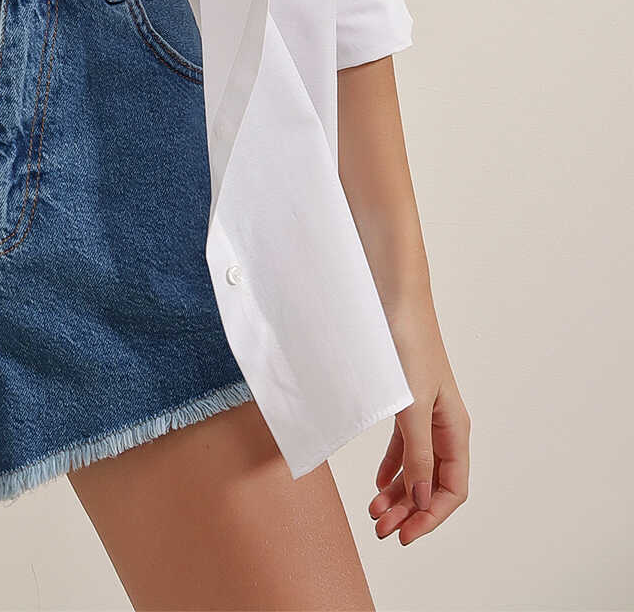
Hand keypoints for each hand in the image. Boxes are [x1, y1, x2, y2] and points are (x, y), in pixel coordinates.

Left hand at [369, 297, 469, 543]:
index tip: (404, 535)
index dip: (431, 517)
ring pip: (417, 467)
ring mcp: (423, 412)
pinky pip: (403, 445)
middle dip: (410, 511)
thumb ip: (418, 454)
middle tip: (380, 530)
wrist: (388, 293)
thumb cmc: (405, 342)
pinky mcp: (403, 400)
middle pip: (433, 483)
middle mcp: (443, 423)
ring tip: (374, 512)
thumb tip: (424, 502)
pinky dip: (392, 467)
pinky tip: (379, 483)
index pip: (453, 488)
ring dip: (399, 493)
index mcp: (455, 427)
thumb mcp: (412, 404)